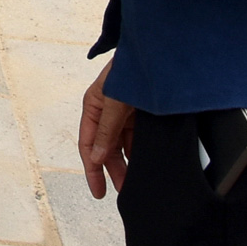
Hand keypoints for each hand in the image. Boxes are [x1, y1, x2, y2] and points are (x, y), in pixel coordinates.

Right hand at [79, 61, 134, 196]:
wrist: (158, 54)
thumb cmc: (130, 70)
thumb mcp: (114, 102)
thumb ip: (106, 131)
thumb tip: (97, 157)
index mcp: (94, 106)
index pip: (88, 145)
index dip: (93, 169)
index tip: (98, 191)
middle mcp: (107, 111)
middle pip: (107, 148)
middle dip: (113, 170)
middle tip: (124, 191)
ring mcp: (125, 113)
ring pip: (124, 145)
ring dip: (129, 163)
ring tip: (137, 181)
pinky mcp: (142, 113)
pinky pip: (138, 138)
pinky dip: (141, 151)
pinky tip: (147, 163)